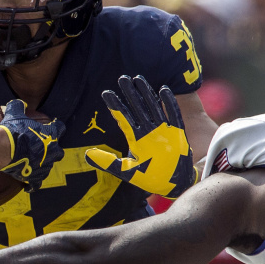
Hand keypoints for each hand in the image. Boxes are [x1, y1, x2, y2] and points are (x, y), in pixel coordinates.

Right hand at [0, 99, 65, 190]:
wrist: (4, 149)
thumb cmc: (12, 130)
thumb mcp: (15, 113)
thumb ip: (19, 106)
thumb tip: (19, 103)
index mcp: (51, 135)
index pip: (60, 128)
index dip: (56, 126)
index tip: (52, 125)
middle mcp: (52, 151)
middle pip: (58, 151)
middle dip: (52, 149)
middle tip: (42, 147)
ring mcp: (45, 165)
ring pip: (48, 166)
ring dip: (42, 164)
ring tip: (32, 162)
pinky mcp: (36, 176)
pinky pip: (37, 183)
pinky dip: (33, 184)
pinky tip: (29, 184)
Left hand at [86, 75, 195, 198]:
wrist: (172, 184)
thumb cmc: (149, 177)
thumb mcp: (126, 171)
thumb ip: (108, 163)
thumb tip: (87, 154)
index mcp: (136, 137)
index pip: (124, 117)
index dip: (115, 105)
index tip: (106, 93)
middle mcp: (148, 130)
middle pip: (138, 107)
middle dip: (130, 93)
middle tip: (122, 78)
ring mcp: (163, 130)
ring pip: (153, 107)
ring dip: (146, 93)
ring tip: (138, 80)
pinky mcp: (177, 132)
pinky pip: (173, 115)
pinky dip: (169, 103)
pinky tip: (163, 90)